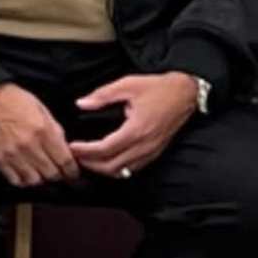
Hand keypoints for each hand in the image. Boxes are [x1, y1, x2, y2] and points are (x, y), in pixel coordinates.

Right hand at [0, 79, 79, 189]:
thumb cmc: (15, 100)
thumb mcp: (42, 109)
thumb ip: (54, 130)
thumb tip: (65, 148)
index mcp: (43, 130)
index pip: (64, 160)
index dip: (72, 171)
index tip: (73, 173)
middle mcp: (30, 145)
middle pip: (51, 174)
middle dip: (58, 176)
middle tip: (59, 173)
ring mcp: (13, 154)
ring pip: (34, 181)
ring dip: (41, 179)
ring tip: (41, 173)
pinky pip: (15, 180)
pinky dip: (23, 180)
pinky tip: (26, 174)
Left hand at [69, 66, 204, 179]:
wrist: (185, 94)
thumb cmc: (159, 89)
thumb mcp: (128, 84)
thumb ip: (103, 95)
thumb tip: (82, 103)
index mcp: (136, 129)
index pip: (104, 149)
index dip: (85, 151)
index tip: (72, 147)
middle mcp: (144, 145)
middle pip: (111, 167)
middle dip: (90, 164)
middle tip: (75, 156)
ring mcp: (151, 152)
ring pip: (122, 172)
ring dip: (102, 170)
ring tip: (88, 160)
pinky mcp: (155, 153)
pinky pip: (133, 169)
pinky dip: (117, 169)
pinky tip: (108, 161)